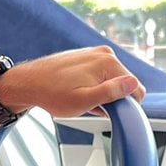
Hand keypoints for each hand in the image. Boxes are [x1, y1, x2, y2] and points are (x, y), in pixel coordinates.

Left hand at [0, 46, 144, 117]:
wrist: (29, 82)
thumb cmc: (52, 93)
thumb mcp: (84, 101)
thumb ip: (111, 93)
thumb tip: (133, 84)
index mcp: (107, 62)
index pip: (136, 87)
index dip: (128, 105)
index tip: (111, 112)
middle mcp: (104, 53)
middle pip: (124, 83)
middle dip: (113, 98)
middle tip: (92, 106)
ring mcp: (95, 53)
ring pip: (113, 80)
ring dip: (103, 93)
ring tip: (83, 98)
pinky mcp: (87, 57)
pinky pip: (102, 75)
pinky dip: (95, 86)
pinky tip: (80, 92)